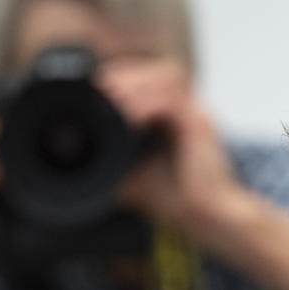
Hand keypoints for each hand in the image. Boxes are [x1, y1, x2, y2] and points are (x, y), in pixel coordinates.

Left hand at [97, 58, 249, 244]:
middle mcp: (191, 111)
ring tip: (112, 97)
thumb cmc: (177, 200)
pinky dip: (148, 104)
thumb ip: (116, 161)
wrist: (206, 218)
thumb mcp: (135, 175)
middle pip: (161, 71)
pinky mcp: (199, 126)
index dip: (128, 76)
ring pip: (167, 78)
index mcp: (179, 118)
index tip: (99, 86)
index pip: (154, 80)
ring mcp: (197, 116)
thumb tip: (82, 164)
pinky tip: (130, 116)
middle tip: (102, 87)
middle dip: (129, 74)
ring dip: (137, 84)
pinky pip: (172, 102)